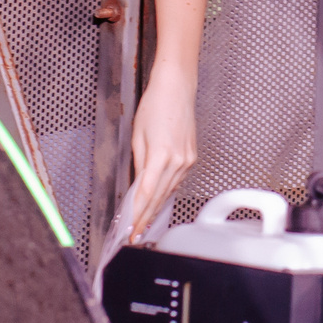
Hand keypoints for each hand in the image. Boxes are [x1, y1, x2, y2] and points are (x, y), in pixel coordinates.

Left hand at [129, 67, 197, 236]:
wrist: (177, 89)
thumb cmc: (155, 106)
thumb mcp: (138, 135)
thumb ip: (139, 163)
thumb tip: (137, 184)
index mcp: (161, 156)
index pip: (146, 194)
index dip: (138, 215)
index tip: (131, 229)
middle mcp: (178, 161)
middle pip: (159, 197)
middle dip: (146, 217)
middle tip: (136, 233)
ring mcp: (187, 160)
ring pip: (169, 190)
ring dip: (156, 206)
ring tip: (144, 221)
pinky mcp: (192, 157)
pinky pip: (177, 180)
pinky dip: (166, 190)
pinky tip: (158, 198)